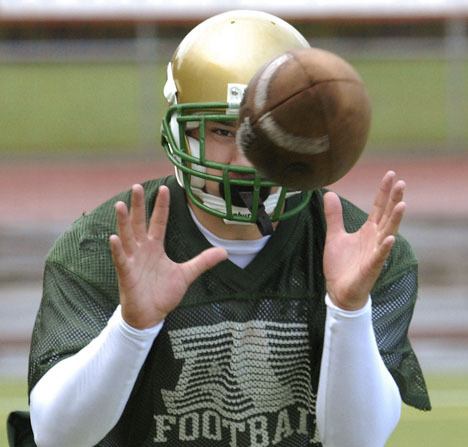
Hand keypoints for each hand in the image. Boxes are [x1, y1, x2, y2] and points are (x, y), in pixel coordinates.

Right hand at [109, 184, 227, 328]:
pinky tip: (114, 238)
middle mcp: (142, 249)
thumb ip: (202, 261)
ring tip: (121, 205)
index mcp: (155, 246)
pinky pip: (120, 259)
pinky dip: (117, 249)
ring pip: (127, 236)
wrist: (150, 315)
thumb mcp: (186, 274)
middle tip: (137, 186)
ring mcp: (132, 260)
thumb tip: (224, 252)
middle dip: (139, 205)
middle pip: (140, 223)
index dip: (162, 206)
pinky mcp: (126, 274)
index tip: (165, 188)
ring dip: (123, 222)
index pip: (159, 221)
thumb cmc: (163, 293)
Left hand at [323, 171, 405, 310]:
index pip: (378, 207)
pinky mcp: (371, 268)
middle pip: (386, 216)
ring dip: (395, 220)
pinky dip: (384, 247)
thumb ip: (334, 216)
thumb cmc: (341, 265)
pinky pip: (379, 256)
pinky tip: (390, 238)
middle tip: (401, 182)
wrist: (338, 291)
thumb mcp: (334, 236)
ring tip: (402, 204)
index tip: (391, 174)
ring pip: (387, 233)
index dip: (384, 191)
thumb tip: (330, 193)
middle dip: (394, 200)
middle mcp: (375, 239)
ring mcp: (375, 253)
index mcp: (368, 230)